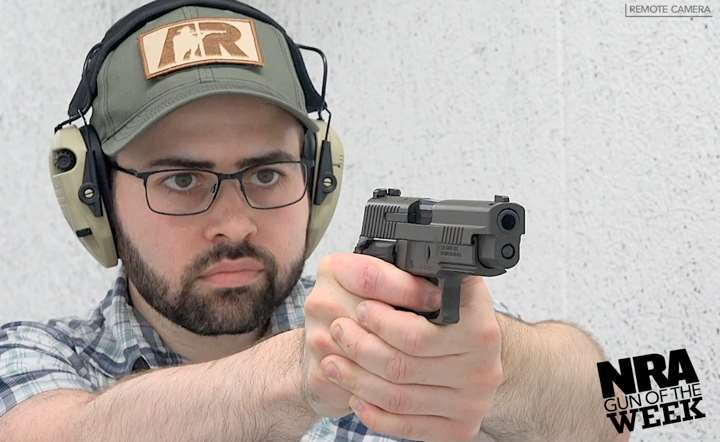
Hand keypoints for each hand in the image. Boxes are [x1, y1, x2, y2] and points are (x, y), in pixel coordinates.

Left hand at [311, 253, 503, 441]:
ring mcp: (471, 402)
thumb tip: (376, 260)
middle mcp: (482, 367)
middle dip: (359, 348)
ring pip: (398, 397)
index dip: (380, 323)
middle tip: (337, 330)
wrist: (478, 353)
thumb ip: (417, 275)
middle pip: (401, 366)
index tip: (358, 309)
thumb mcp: (445, 284)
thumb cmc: (453, 314)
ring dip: (356, 379)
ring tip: (332, 361)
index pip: (416, 333)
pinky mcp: (459, 429)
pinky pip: (407, 426)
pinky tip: (355, 396)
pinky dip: (374, 413)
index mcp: (479, 326)